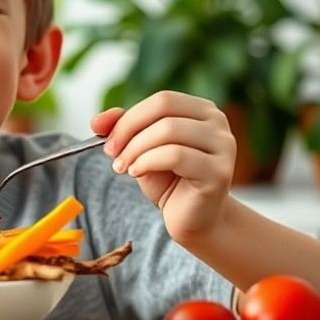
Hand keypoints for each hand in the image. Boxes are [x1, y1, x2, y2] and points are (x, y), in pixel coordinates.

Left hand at [90, 91, 236, 242]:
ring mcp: (223, 146)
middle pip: (164, 110)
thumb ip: (122, 128)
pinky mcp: (219, 172)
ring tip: (125, 167)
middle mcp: (218, 123)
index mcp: (202, 110)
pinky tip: (137, 172)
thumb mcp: (141, 149)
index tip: (107, 139)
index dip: (129, 117)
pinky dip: (147, 161)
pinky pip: (175, 155)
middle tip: (112, 154)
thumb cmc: (169, 182)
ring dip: (136, 149)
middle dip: (129, 131)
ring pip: (168, 130)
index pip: (162, 100)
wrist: (193, 219)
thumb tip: (96, 121)